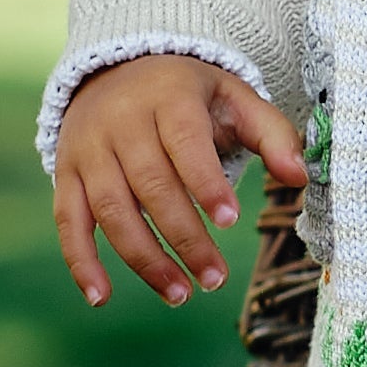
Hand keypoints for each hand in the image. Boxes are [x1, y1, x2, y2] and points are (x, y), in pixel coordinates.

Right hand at [52, 54, 307, 307]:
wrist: (117, 68)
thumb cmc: (188, 93)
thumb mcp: (234, 96)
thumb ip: (272, 133)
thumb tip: (301, 178)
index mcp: (169, 96)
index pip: (184, 142)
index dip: (205, 182)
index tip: (231, 221)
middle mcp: (122, 122)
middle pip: (150, 185)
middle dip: (183, 237)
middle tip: (214, 278)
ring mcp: (89, 149)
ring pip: (111, 209)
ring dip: (144, 258)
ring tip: (180, 294)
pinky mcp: (65, 174)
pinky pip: (68, 221)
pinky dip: (80, 261)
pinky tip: (101, 298)